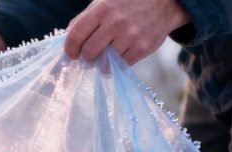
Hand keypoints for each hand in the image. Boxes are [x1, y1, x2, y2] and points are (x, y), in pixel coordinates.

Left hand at [65, 0, 189, 64]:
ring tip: (104, 56)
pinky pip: (121, 66)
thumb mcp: (103, 2)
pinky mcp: (143, 47)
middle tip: (88, 57)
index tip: (71, 54)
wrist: (164, 1)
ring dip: (101, 63)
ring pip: (104, 62)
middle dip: (85, 58)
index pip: (75, 36)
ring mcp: (130, 36)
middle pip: (88, 52)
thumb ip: (84, 19)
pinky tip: (117, 57)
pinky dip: (116, 65)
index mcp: (102, 10)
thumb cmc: (127, 2)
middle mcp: (115, 22)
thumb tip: (66, 40)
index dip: (70, 50)